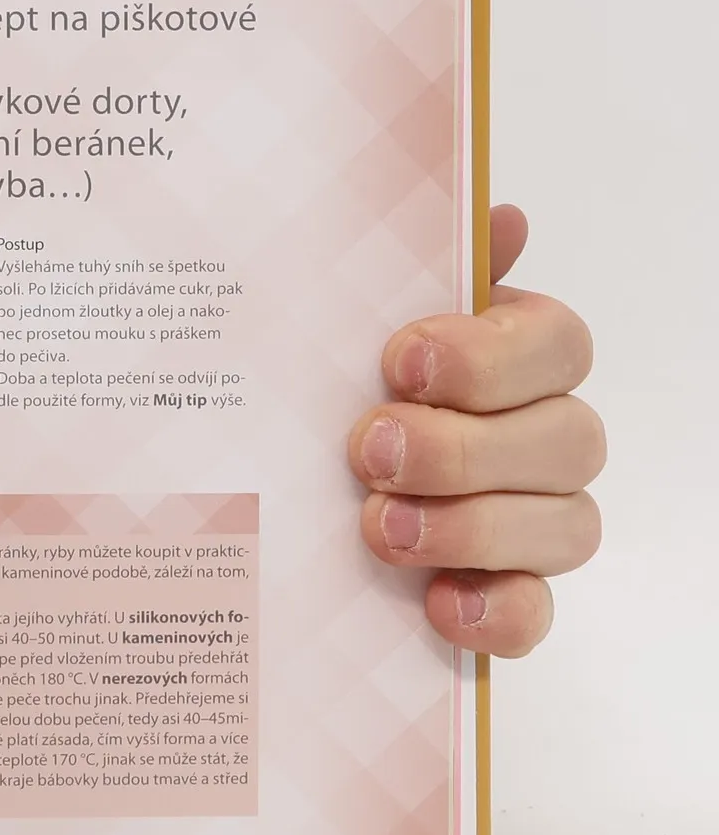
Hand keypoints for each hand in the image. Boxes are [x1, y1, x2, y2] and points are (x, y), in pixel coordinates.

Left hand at [348, 204, 602, 655]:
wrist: (265, 492)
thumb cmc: (320, 393)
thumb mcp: (339, 326)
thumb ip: (408, 272)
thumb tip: (499, 219)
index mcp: (510, 357)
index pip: (556, 344)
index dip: (489, 355)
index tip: (398, 361)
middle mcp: (538, 438)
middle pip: (569, 439)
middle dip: (466, 448)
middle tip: (368, 449)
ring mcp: (531, 523)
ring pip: (565, 527)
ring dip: (473, 528)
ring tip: (379, 527)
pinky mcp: (502, 599)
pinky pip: (536, 616)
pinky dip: (495, 612)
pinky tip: (436, 604)